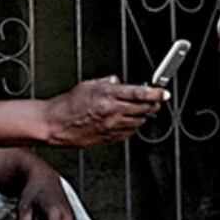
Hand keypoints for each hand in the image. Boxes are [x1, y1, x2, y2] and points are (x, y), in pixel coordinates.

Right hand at [40, 76, 167, 148]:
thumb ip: (107, 82)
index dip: (155, 93)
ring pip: (139, 122)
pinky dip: (133, 126)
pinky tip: (129, 121)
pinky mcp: (109, 138)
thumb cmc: (69, 104)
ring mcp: (112, 126)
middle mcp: (113, 112)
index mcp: (108, 96)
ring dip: (144, 115)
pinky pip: (129, 132)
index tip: (163, 93)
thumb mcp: (89, 85)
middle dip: (153, 104)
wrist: (56, 124)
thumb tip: (118, 81)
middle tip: (156, 100)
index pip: (140, 93)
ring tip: (143, 110)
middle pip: (144, 109)